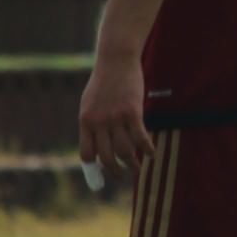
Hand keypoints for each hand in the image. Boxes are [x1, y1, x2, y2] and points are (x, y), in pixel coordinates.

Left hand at [79, 49, 154, 177]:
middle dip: (116, 172)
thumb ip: (93, 123)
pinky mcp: (133, 112)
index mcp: (85, 121)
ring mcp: (116, 118)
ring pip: (125, 151)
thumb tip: (99, 146)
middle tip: (124, 176)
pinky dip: (147, 149)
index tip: (104, 171)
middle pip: (107, 157)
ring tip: (138, 168)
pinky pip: (140, 137)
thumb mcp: (90, 103)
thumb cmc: (104, 83)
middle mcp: (98, 123)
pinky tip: (151, 153)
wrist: (116, 61)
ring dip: (133, 164)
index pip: (87, 154)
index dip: (95, 167)